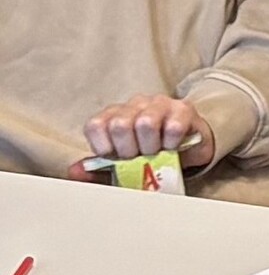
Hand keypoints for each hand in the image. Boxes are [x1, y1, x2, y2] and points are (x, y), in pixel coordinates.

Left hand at [80, 95, 216, 169]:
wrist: (187, 150)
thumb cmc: (150, 155)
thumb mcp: (121, 165)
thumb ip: (97, 170)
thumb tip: (75, 172)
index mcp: (113, 115)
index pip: (95, 125)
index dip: (104, 147)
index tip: (116, 158)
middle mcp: (134, 104)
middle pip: (120, 125)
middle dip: (129, 150)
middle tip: (138, 158)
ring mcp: (159, 103)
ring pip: (145, 123)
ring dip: (151, 147)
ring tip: (156, 153)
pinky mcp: (183, 108)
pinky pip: (173, 127)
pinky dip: (172, 144)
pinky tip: (172, 147)